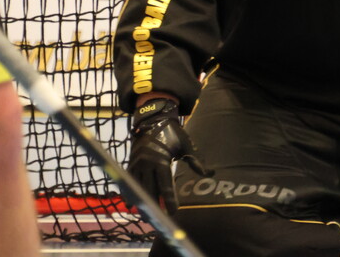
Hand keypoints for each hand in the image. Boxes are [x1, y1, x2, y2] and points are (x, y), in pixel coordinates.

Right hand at [127, 97, 211, 211]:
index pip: (166, 186)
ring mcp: (136, 164)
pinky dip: (130, 194)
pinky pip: (129, 183)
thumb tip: (210, 173)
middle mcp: (146, 164)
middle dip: (156, 206)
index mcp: (161, 160)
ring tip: (149, 216)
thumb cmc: (173, 133)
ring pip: (138, 189)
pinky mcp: (130, 164)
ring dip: (143, 203)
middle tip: (161, 220)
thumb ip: (196, 160)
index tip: (174, 213)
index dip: (170, 201)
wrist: (153, 120)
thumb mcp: (186, 144)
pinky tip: (134, 205)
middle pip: (150, 191)